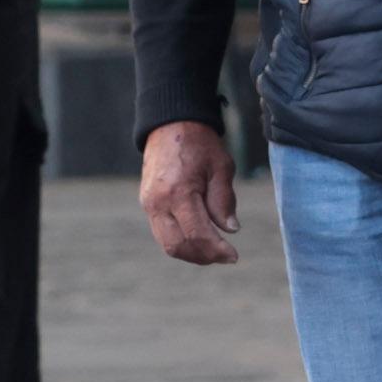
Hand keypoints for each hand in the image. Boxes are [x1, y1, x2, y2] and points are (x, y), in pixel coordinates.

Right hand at [140, 120, 241, 265]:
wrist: (170, 124)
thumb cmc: (199, 144)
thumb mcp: (221, 167)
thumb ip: (224, 200)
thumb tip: (230, 230)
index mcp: (179, 191)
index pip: (197, 233)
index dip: (217, 250)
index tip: (235, 256)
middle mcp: (158, 201)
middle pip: (177, 245)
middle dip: (203, 256)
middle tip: (225, 256)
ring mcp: (149, 203)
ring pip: (167, 243)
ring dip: (191, 253)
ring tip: (213, 250)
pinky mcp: (147, 203)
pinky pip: (162, 232)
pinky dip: (180, 241)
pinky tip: (198, 238)